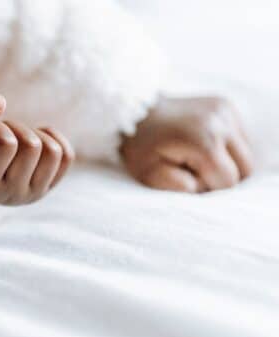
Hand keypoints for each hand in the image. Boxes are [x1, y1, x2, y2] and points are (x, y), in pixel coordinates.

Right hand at [0, 95, 74, 204]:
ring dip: (30, 134)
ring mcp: (31, 194)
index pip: (6, 143)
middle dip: (13, 129)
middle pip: (31, 146)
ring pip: (52, 150)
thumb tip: (1, 103)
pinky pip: (66, 156)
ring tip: (8, 142)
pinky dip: (49, 139)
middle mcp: (9, 195)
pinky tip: (27, 144)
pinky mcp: (47, 187)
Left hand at [121, 96, 253, 192]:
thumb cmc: (139, 149)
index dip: (208, 188)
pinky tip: (203, 145)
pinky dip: (226, 148)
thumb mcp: (150, 176)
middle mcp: (221, 122)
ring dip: (227, 162)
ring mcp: (225, 110)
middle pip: (245, 168)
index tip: (186, 177)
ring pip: (246, 153)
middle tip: (193, 170)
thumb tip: (206, 188)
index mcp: (205, 141)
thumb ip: (181, 188)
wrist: (132, 113)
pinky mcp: (226, 105)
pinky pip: (240, 138)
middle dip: (223, 176)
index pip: (228, 182)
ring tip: (197, 157)